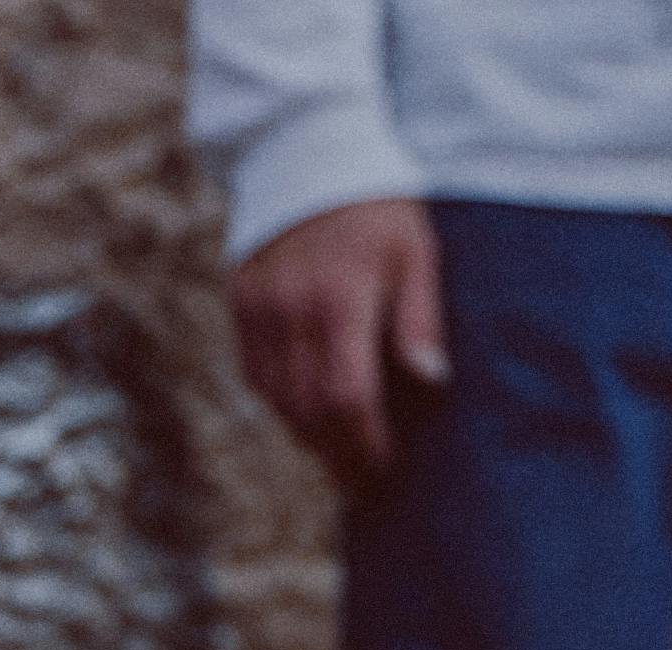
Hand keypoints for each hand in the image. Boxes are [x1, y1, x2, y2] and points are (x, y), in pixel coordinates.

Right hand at [228, 199, 448, 488]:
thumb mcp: (415, 250)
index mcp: (339, 300)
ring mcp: (258, 308)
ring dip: (308, 435)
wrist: (306, 145)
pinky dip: (280, 403)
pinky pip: (254, 373)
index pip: (346, 399)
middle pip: (307, 412)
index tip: (386, 470)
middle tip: (364, 481)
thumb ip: (421, 317)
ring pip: (276, 400)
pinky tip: (306, 413)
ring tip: (339, 454)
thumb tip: (432, 381)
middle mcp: (290, 310)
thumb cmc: (376, 203)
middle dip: (338, 455)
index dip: (366, 446)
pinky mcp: (240, 302)